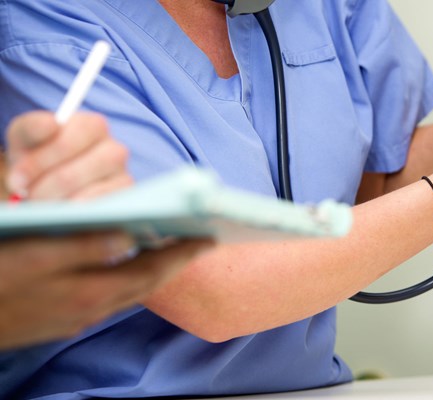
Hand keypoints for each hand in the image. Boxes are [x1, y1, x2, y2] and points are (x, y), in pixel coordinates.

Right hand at [0, 233, 212, 349]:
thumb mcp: (30, 256)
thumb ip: (81, 248)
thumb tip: (129, 237)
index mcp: (88, 293)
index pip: (150, 271)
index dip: (181, 254)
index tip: (209, 238)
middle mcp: (88, 310)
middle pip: (145, 285)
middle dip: (174, 263)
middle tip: (199, 242)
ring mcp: (74, 318)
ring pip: (126, 293)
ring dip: (151, 272)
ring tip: (169, 250)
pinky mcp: (59, 320)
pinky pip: (106, 297)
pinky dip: (124, 280)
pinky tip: (121, 266)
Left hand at [4, 111, 131, 199]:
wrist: (46, 186)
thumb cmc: (37, 159)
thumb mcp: (26, 140)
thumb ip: (32, 128)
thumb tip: (52, 125)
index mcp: (93, 126)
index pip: (72, 138)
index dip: (42, 159)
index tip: (19, 177)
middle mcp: (114, 148)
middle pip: (82, 168)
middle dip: (48, 184)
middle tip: (27, 195)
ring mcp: (122, 174)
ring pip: (91, 188)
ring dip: (60, 198)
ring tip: (41, 201)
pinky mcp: (122, 198)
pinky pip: (102, 205)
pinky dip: (78, 209)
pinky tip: (62, 209)